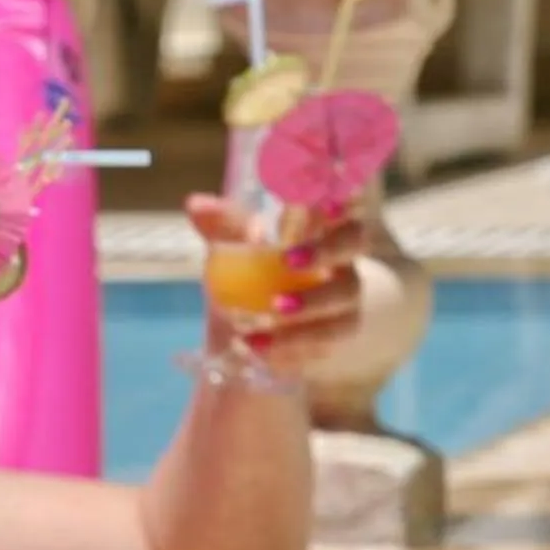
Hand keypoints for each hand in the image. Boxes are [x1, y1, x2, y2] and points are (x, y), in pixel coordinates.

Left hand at [189, 193, 364, 374]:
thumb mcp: (239, 249)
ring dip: (308, 307)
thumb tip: (197, 204)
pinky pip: (325, 343)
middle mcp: (340, 259)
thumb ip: (225, 227)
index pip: (343, 205)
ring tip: (270, 314)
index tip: (328, 204)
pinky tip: (260, 348)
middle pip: (353, 245)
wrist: (267, 327)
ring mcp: (344, 299)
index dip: (346, 201)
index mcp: (321, 228)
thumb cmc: (259, 273)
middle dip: (325, 251)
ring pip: (344, 299)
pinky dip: (292, 347)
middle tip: (288, 260)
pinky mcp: (334, 336)